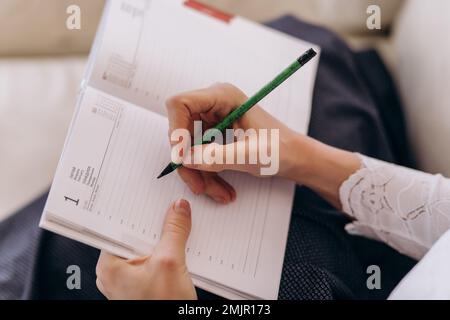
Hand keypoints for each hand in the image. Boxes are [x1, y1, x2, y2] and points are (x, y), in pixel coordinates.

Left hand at [95, 199, 196, 299]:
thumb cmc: (162, 307)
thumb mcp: (171, 263)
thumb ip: (174, 231)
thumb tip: (179, 209)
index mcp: (110, 265)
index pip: (118, 226)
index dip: (135, 210)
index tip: (148, 196)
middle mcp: (116, 271)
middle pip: (134, 235)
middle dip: (153, 222)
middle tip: (168, 206)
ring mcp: (130, 279)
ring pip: (146, 246)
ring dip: (162, 236)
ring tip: (176, 222)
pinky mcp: (144, 282)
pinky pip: (153, 258)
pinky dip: (166, 249)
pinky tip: (179, 242)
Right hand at [166, 83, 302, 203]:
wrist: (295, 158)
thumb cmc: (281, 150)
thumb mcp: (249, 155)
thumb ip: (216, 156)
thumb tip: (184, 159)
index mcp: (223, 96)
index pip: (180, 103)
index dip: (175, 130)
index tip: (181, 157)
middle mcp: (214, 104)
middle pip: (181, 131)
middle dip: (189, 162)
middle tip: (199, 186)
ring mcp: (213, 120)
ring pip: (188, 148)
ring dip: (199, 174)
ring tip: (218, 194)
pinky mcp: (214, 136)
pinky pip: (199, 155)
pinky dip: (206, 174)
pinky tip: (221, 190)